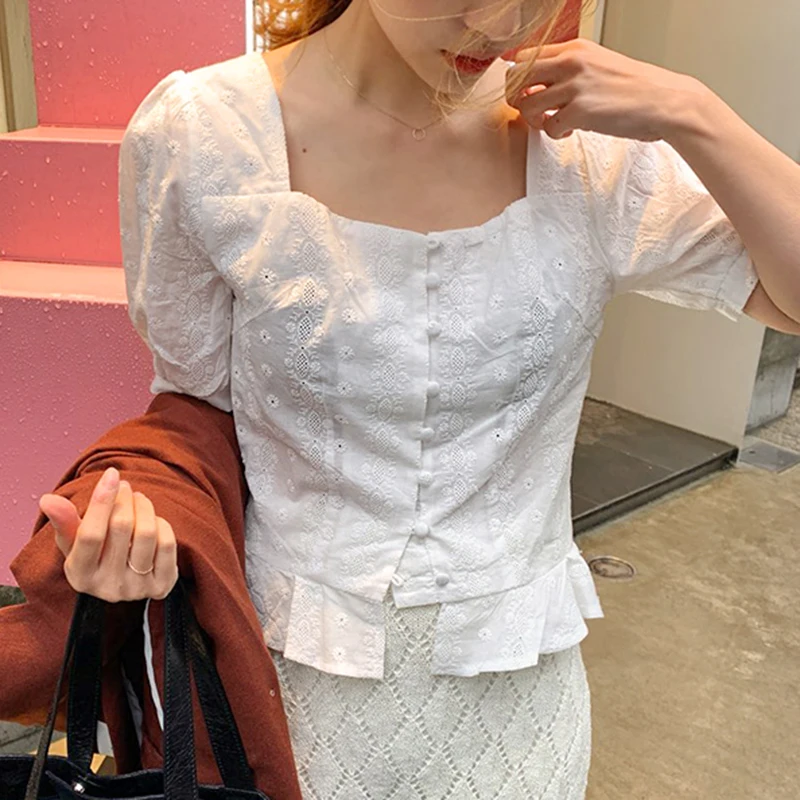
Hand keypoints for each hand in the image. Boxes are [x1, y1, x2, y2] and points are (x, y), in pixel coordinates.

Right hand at [39, 467, 178, 602]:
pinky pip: (167, 543)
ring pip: (147, 532)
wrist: (126, 583)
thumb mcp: (74, 542)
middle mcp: (108, 586)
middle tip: (124, 487)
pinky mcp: (163, 585)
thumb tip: (47, 499)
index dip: (102, 501)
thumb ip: (63, 521)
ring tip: (138, 498)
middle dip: (125, 498)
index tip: (111, 473)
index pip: (90, 534)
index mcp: (80, 576)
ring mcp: (138, 588)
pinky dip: (161, 523)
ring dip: (144, 506)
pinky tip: (153, 521)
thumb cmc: (96, 554)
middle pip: (122, 526)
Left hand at [506, 39, 707, 141]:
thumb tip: (537, 86)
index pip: (525, 57)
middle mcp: (572, 62)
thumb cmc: (634, 89)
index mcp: (575, 48)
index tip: (533, 93)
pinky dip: (555, 134)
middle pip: (515, 78)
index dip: (521, 80)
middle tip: (535, 112)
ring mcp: (576, 86)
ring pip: (526, 105)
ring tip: (554, 123)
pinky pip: (548, 127)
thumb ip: (568, 71)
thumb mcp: (598, 66)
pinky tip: (571, 131)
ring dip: (535, 121)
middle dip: (518, 100)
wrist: (665, 101)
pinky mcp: (581, 111)